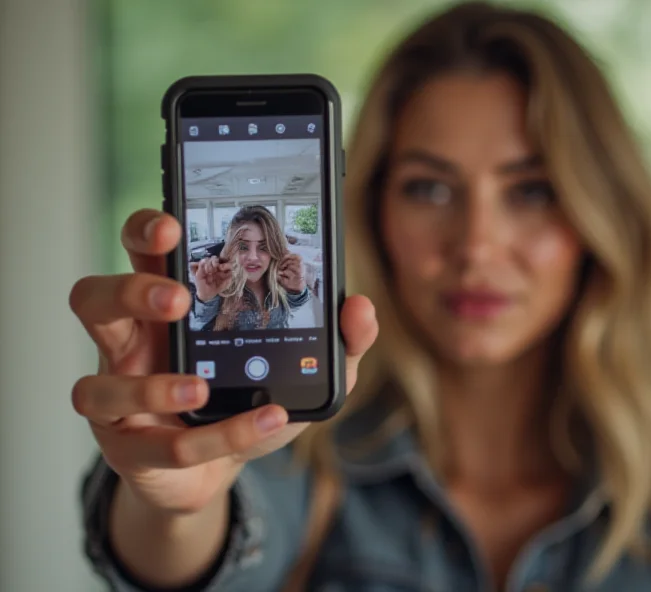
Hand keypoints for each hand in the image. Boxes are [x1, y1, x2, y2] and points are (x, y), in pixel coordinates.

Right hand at [69, 209, 377, 514]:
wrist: (223, 466)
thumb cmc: (249, 397)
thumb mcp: (304, 364)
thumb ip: (336, 337)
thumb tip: (359, 306)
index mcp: (168, 303)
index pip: (140, 251)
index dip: (146, 231)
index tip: (175, 226)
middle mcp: (133, 344)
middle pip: (93, 299)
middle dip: (131, 290)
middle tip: (179, 298)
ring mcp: (122, 398)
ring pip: (93, 386)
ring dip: (150, 388)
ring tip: (198, 387)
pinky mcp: (130, 450)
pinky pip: (159, 446)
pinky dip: (216, 438)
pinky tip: (261, 426)